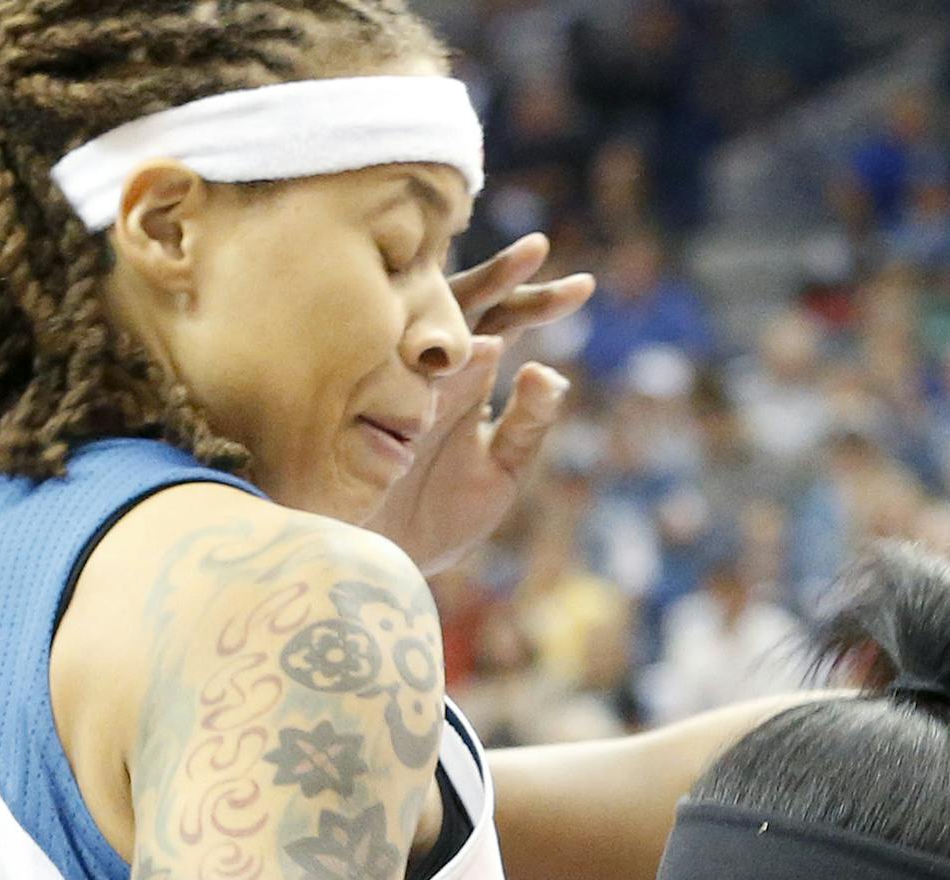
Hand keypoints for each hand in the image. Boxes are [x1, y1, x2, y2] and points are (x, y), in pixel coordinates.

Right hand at [371, 234, 594, 577]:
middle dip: (500, 277)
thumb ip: (529, 423)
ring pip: (423, 325)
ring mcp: (396, 381)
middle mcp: (431, 367)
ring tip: (501, 285)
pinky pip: (386, 367)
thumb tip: (549, 369)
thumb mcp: (501, 472)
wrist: (389, 558)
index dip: (538, 301)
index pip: (504, 321)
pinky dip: (415, 349)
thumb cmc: (443, 515)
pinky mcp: (364, 407)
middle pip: (464, 305)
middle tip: (537, 251)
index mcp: (468, 376)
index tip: (585, 287)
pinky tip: (450, 341)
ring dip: (457, 304)